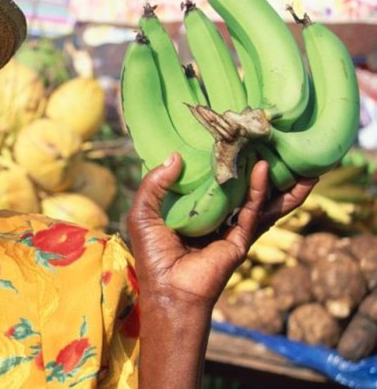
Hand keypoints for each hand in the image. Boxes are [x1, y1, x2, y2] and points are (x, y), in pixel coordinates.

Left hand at [126, 153, 315, 308]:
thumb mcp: (142, 213)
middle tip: (266, 141)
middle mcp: (213, 216)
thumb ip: (154, 184)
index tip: (226, 135)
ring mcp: (230, 228)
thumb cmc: (152, 254)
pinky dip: (260, 190)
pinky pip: (254, 210)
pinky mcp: (241, 239)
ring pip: (257, 198)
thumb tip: (176, 156)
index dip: (216, 160)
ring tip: (285, 154)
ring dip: (274, 179)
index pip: (207, 180)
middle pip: (238, 186)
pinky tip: (263, 170)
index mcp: (190, 210)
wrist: (170, 290)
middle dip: (254, 166)